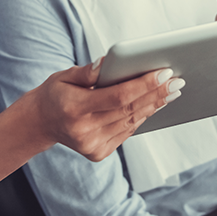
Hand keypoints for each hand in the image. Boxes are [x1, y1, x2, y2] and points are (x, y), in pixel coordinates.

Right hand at [29, 61, 183, 161]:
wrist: (40, 123)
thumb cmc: (54, 93)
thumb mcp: (63, 75)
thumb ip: (87, 71)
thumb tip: (109, 62)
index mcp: (74, 108)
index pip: (117, 96)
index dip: (143, 85)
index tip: (163, 73)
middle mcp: (84, 130)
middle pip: (129, 110)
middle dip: (156, 94)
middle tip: (176, 80)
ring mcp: (92, 145)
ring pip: (131, 123)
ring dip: (154, 105)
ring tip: (171, 90)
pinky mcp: (98, 153)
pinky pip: (126, 132)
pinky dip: (141, 117)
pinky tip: (154, 104)